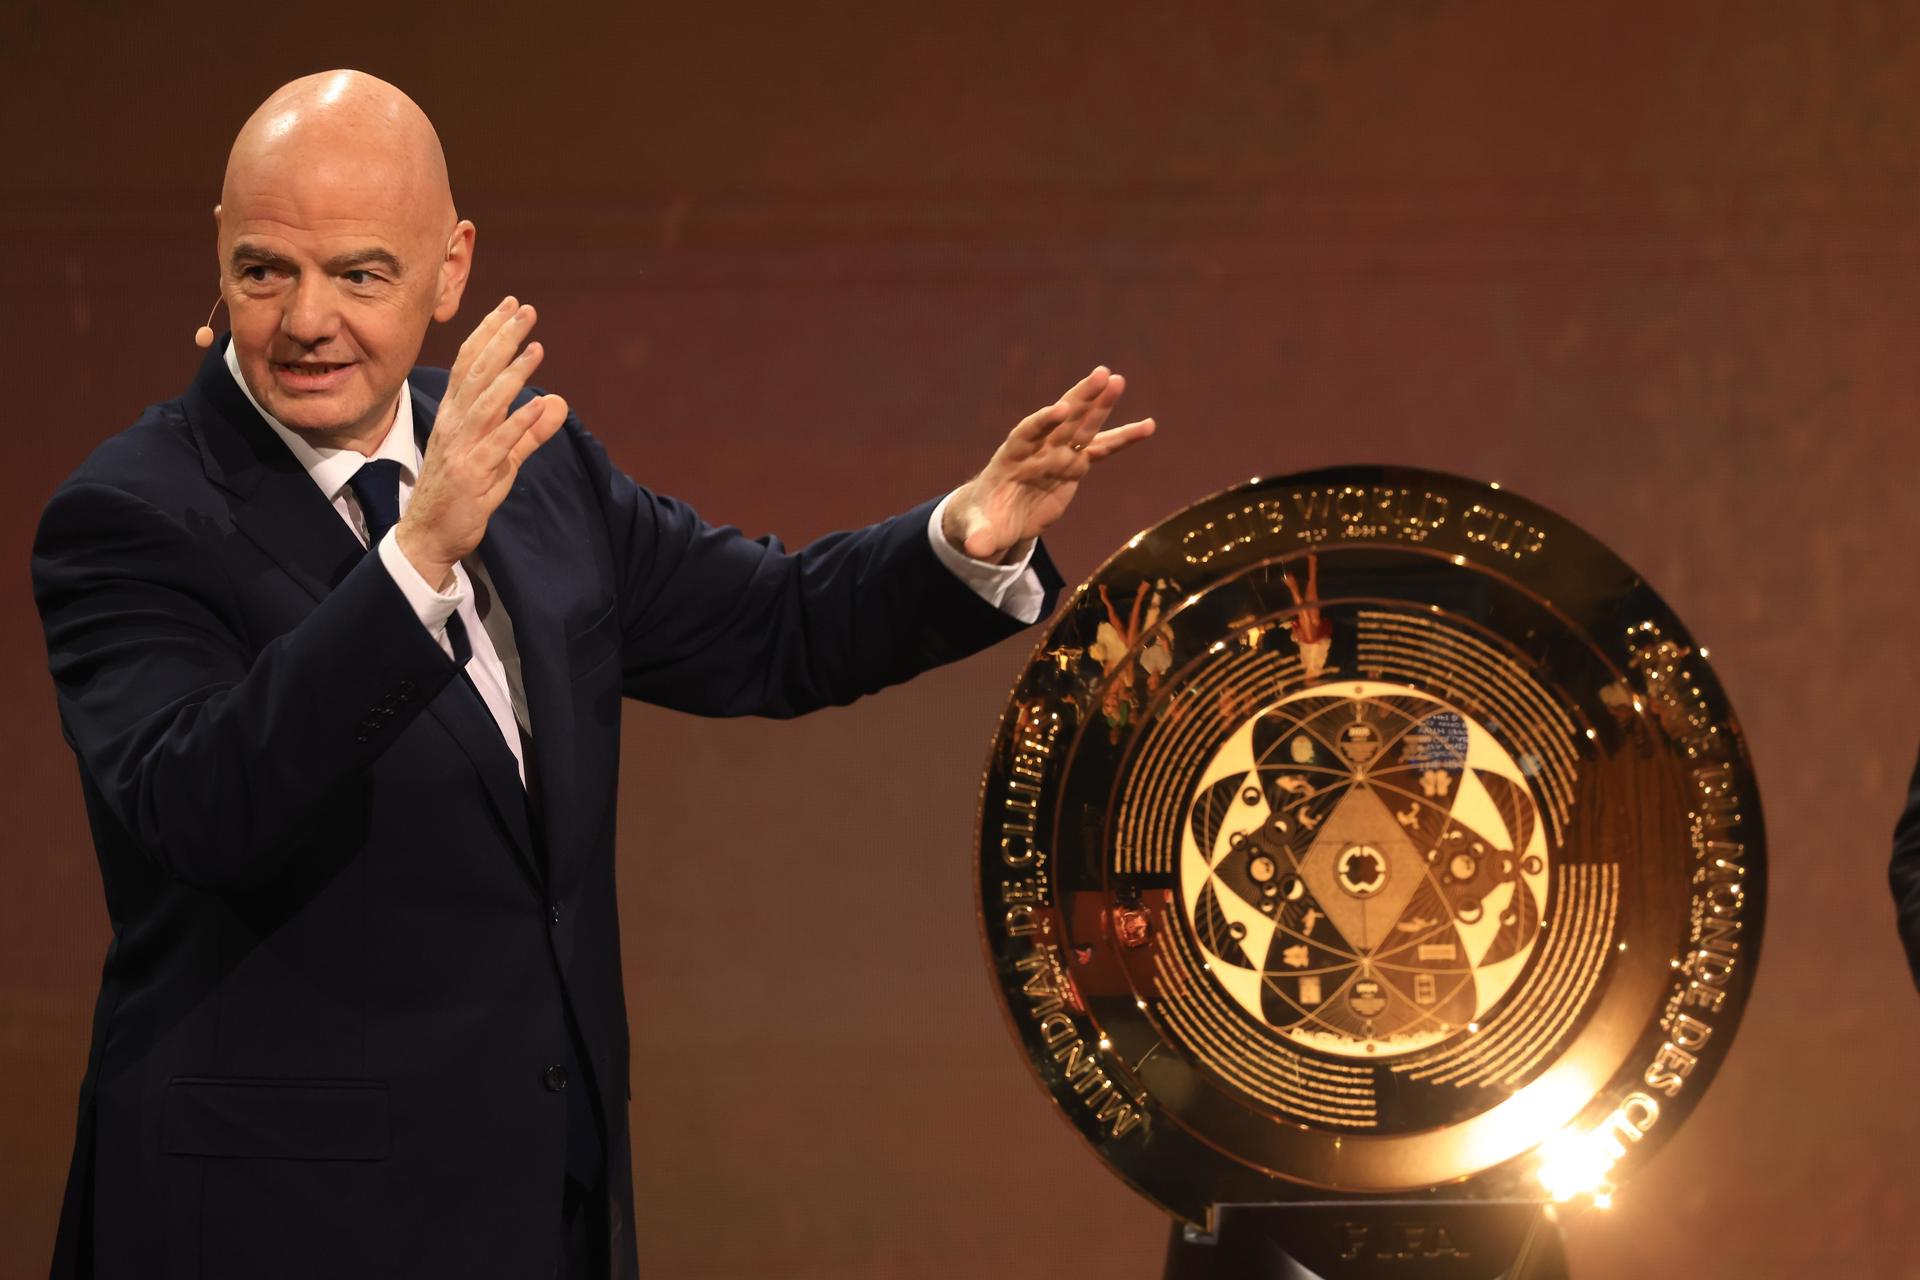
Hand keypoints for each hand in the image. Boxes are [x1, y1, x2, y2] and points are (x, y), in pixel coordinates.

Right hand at [395, 297, 568, 588]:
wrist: (430, 535)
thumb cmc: (464, 493)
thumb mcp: (503, 457)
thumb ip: (530, 431)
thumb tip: (559, 403)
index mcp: (456, 414)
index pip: (470, 363)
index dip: (490, 332)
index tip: (511, 305)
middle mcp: (454, 423)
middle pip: (478, 372)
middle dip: (502, 339)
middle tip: (526, 310)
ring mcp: (461, 447)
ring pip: (486, 402)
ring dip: (511, 374)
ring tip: (535, 348)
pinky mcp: (471, 474)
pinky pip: (496, 444)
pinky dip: (516, 423)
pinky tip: (537, 405)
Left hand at [942, 366, 1155, 561]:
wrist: (998, 518)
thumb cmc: (985, 521)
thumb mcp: (980, 531)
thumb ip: (980, 537)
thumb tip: (974, 549)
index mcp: (1012, 457)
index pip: (1028, 432)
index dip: (1043, 421)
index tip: (1061, 409)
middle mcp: (1038, 449)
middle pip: (1061, 419)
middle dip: (1080, 397)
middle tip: (1102, 374)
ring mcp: (1058, 455)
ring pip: (1083, 427)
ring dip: (1101, 405)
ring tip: (1120, 382)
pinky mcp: (1074, 466)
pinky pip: (1102, 450)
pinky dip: (1123, 439)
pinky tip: (1148, 426)